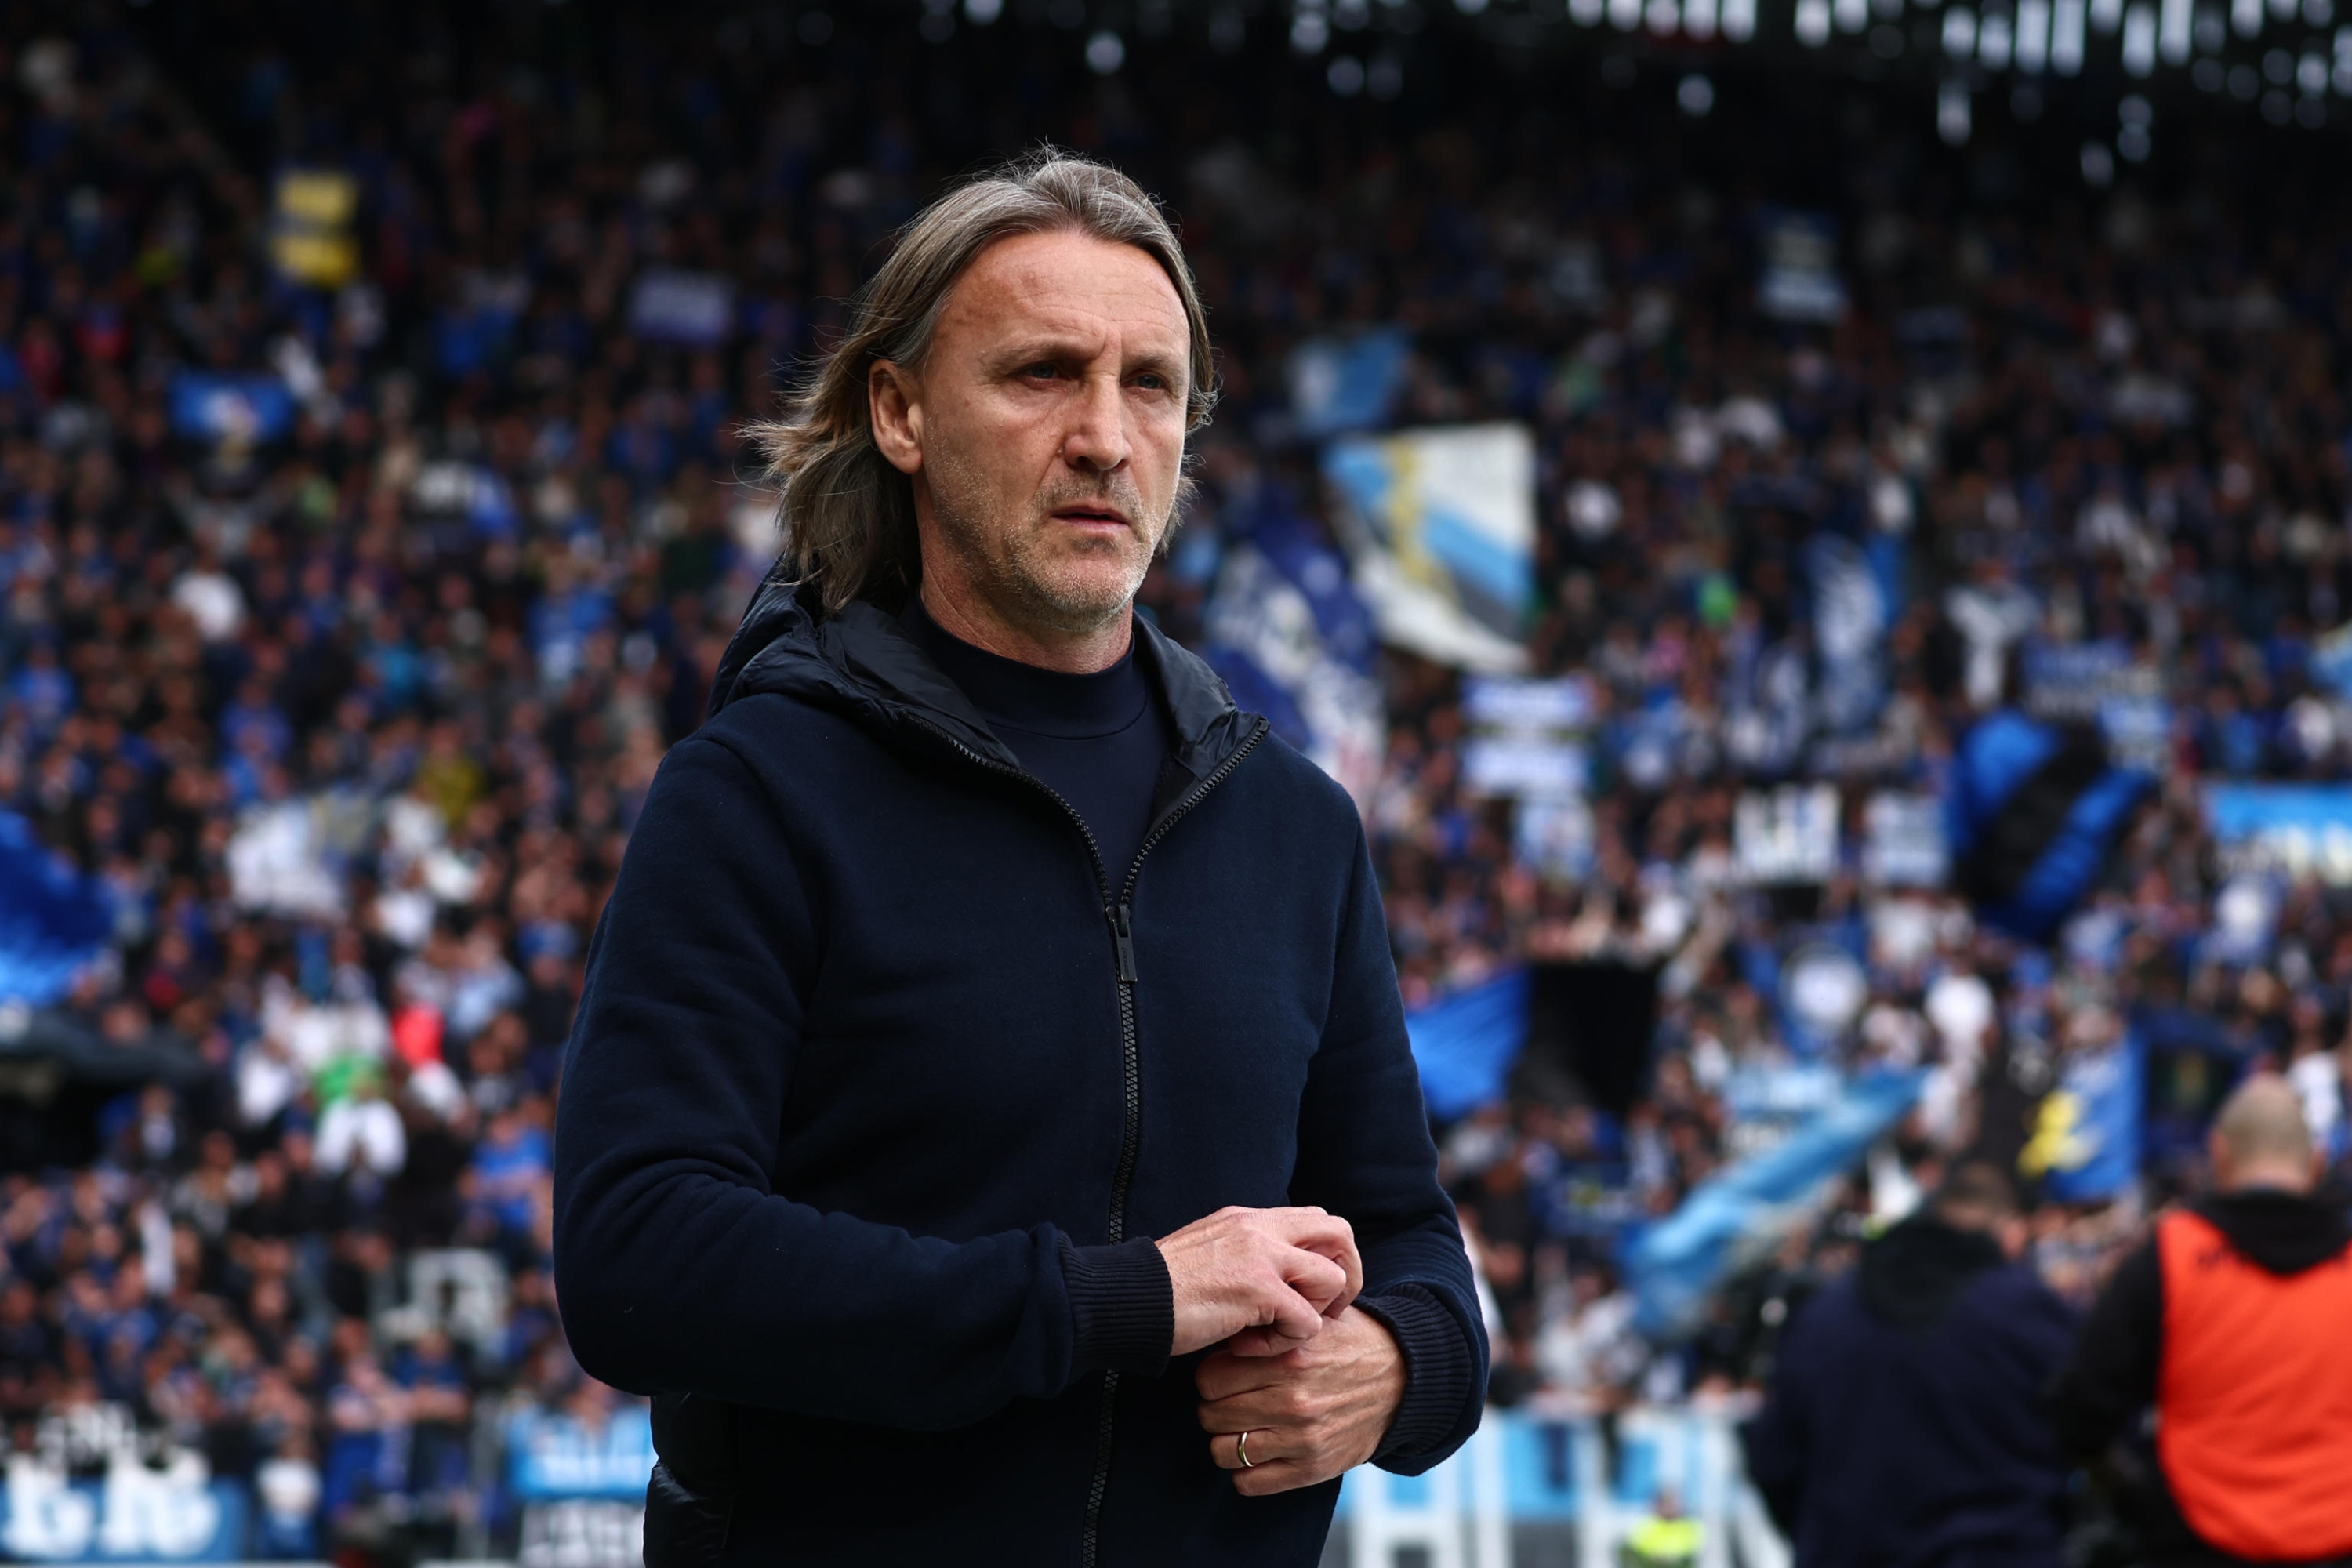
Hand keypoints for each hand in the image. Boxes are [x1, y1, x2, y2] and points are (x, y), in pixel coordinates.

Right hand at [1154, 1206, 1361, 1357]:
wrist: (1126, 1298)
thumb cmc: (1160, 1289)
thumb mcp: (1210, 1253)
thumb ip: (1244, 1254)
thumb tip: (1275, 1277)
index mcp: (1249, 1219)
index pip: (1318, 1219)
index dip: (1327, 1258)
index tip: (1309, 1294)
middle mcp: (1260, 1228)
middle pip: (1339, 1233)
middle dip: (1344, 1278)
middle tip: (1319, 1313)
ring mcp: (1261, 1256)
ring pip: (1331, 1279)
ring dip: (1313, 1315)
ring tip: (1273, 1332)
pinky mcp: (1258, 1289)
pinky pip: (1306, 1322)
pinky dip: (1284, 1342)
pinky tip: (1246, 1345)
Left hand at [1195, 1306, 1405, 1494]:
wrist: (1404, 1378)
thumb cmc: (1350, 1344)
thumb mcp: (1313, 1320)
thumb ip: (1271, 1323)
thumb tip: (1222, 1332)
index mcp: (1289, 1357)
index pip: (1209, 1377)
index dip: (1211, 1376)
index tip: (1223, 1375)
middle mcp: (1293, 1400)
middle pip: (1211, 1414)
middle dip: (1215, 1407)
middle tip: (1232, 1401)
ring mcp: (1303, 1438)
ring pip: (1223, 1451)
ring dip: (1226, 1440)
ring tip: (1242, 1427)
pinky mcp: (1314, 1468)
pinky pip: (1250, 1483)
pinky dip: (1246, 1471)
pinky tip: (1260, 1451)